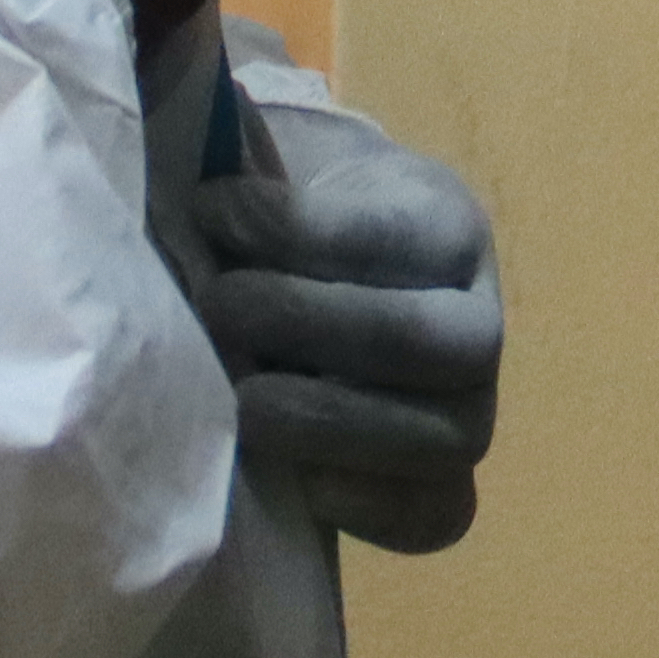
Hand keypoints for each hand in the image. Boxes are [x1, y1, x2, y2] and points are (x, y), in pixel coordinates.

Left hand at [187, 74, 503, 553]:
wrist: (323, 306)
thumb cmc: (289, 233)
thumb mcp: (278, 177)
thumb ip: (241, 168)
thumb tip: (181, 143)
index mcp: (444, 226)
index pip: (388, 232)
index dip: (295, 227)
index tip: (212, 209)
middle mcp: (477, 321)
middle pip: (420, 337)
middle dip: (308, 323)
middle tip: (217, 307)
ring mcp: (472, 413)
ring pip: (438, 434)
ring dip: (327, 422)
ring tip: (242, 401)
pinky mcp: (447, 490)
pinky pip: (433, 514)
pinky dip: (366, 503)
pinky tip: (295, 481)